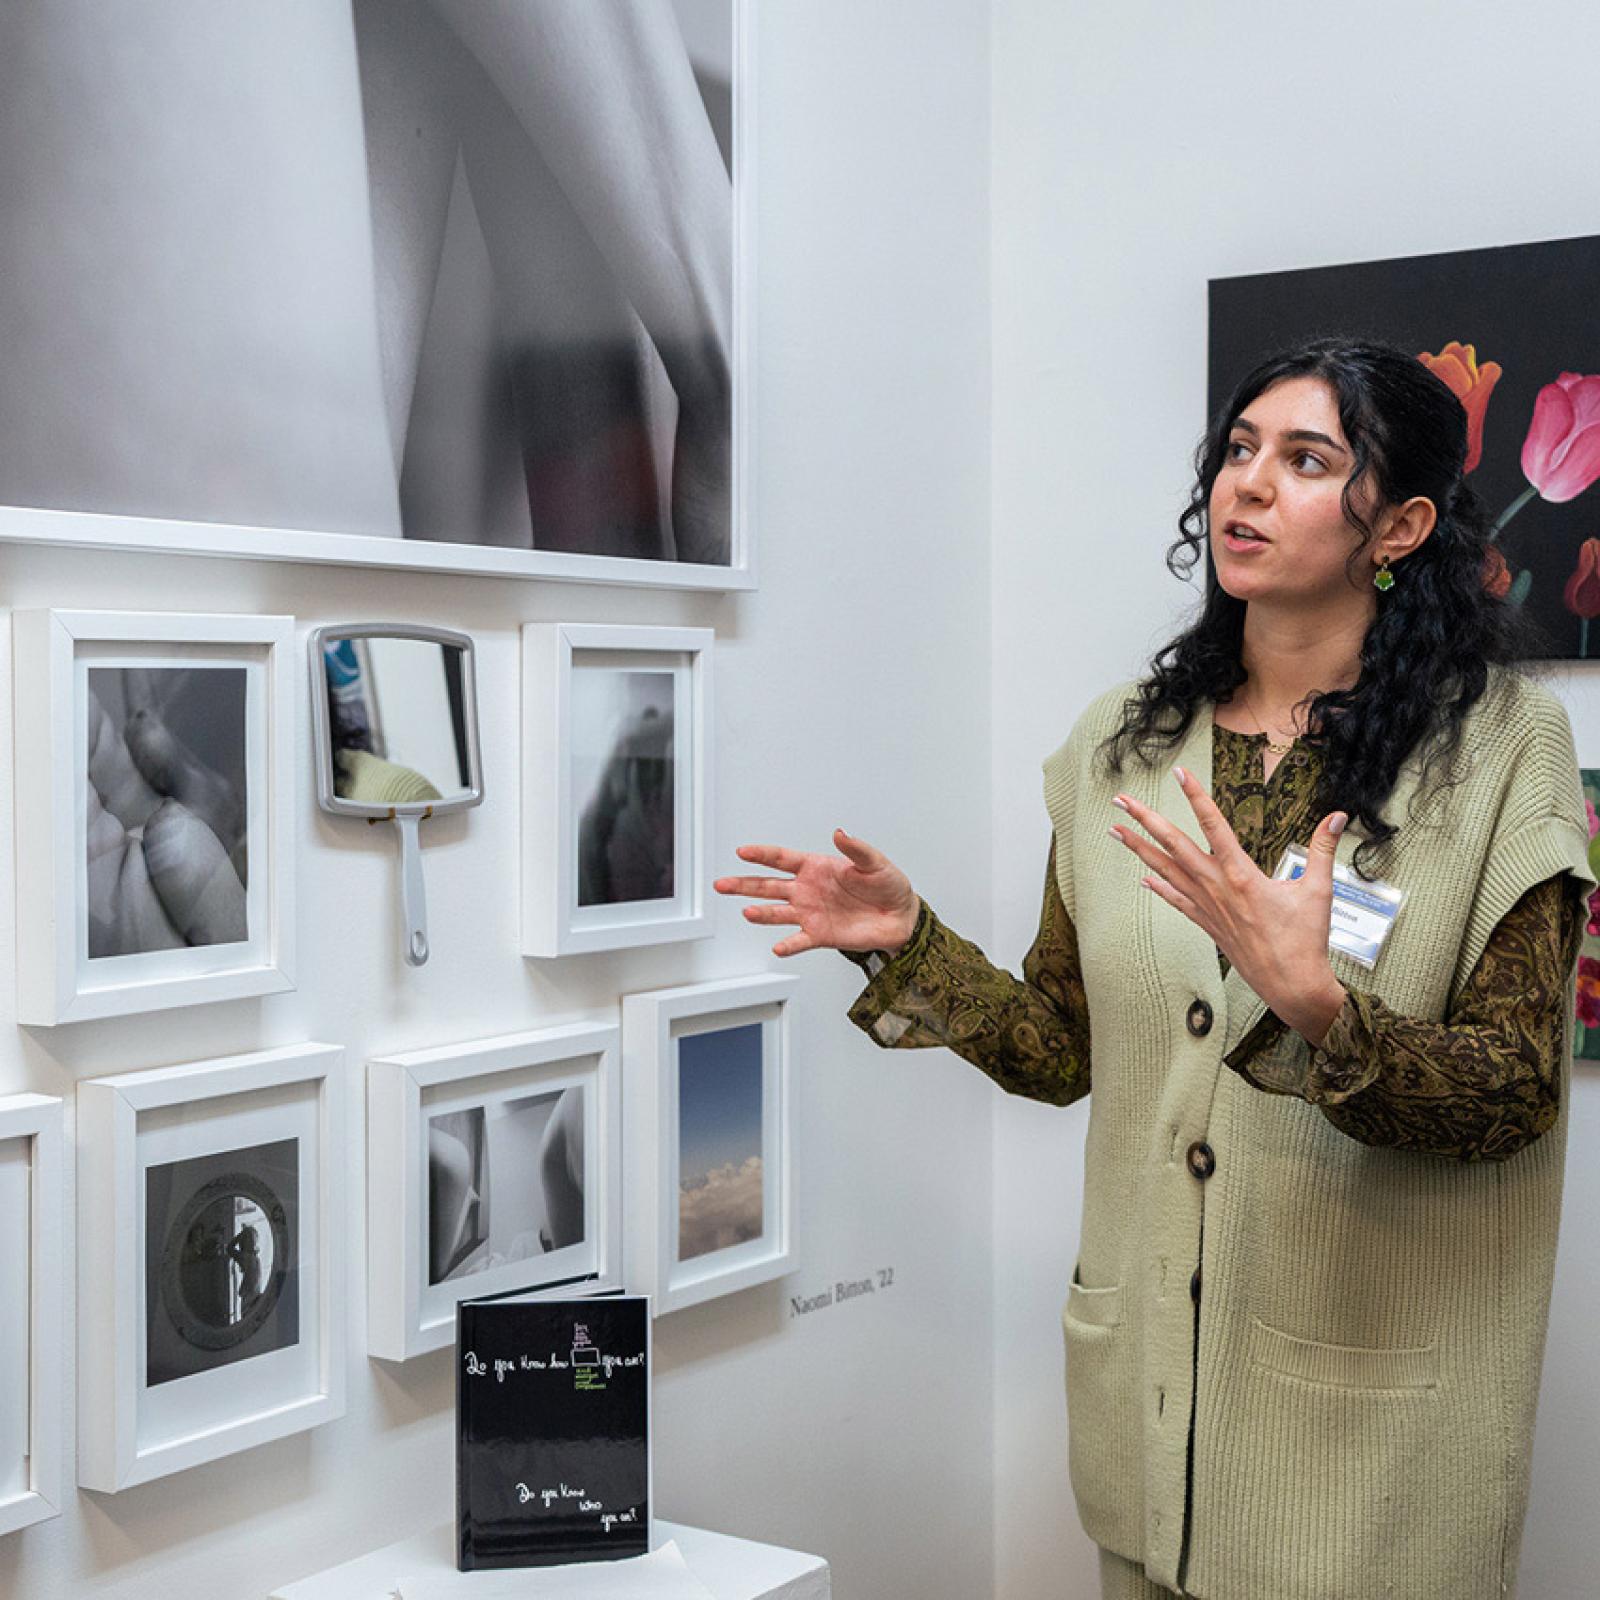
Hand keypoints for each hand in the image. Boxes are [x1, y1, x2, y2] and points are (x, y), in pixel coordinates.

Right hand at [713, 829, 919, 957]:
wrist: (901, 917)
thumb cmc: (888, 886)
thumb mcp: (874, 862)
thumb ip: (856, 848)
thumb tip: (840, 832)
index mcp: (816, 868)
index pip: (782, 859)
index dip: (762, 854)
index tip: (743, 852)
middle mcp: (807, 890)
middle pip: (767, 886)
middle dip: (744, 884)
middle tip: (722, 884)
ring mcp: (810, 913)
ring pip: (776, 912)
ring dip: (761, 913)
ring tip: (747, 913)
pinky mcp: (820, 935)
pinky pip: (798, 940)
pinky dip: (788, 945)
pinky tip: (779, 947)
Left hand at [1108, 766, 1347, 1043]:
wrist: (1291, 985)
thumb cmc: (1304, 941)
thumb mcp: (1318, 890)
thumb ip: (1323, 849)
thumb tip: (1337, 817)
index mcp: (1242, 875)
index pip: (1215, 825)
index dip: (1196, 797)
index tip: (1179, 774)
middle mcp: (1217, 887)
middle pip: (1173, 845)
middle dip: (1145, 820)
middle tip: (1121, 801)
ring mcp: (1207, 906)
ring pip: (1165, 870)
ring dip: (1139, 849)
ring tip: (1116, 831)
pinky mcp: (1207, 924)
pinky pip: (1176, 901)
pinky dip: (1159, 887)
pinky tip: (1144, 879)